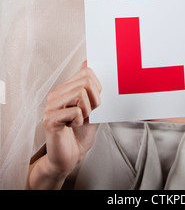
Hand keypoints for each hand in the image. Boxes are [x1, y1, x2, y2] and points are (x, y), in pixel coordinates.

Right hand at [42, 62, 101, 180]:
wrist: (69, 158)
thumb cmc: (80, 134)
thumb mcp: (90, 107)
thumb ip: (89, 87)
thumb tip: (87, 62)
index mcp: (64, 89)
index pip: (86, 72)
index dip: (97, 88)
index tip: (93, 102)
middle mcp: (55, 95)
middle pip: (86, 82)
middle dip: (94, 100)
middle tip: (87, 113)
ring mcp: (50, 106)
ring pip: (81, 94)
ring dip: (87, 111)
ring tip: (78, 120)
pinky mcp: (50, 120)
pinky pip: (75, 111)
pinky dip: (79, 121)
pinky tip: (71, 127)